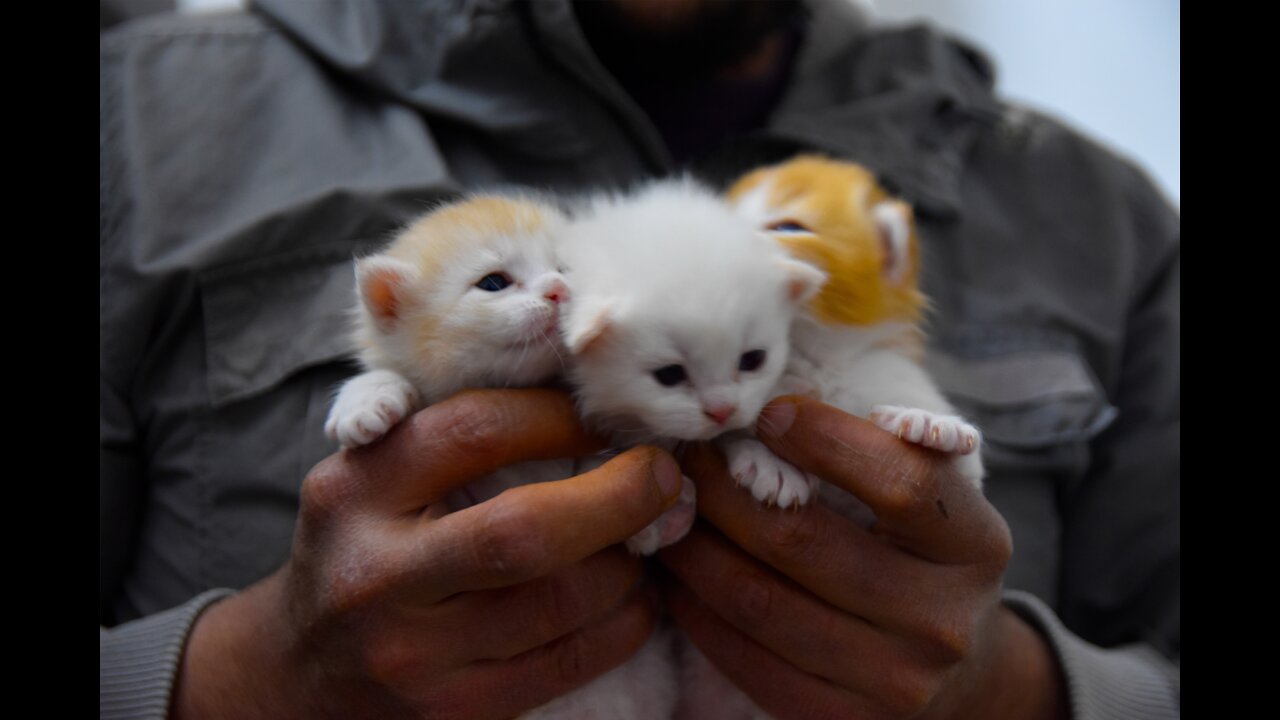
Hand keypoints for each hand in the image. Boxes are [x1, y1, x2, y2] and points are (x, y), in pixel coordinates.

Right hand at [172, 388, 683, 718]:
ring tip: (651, 535)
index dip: (561, 417)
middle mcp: (379, 574)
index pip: (477, 433)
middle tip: (665, 475)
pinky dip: (624, 622)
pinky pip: (569, 662)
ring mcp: (416, 654)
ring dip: (630, 562)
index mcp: (357, 491)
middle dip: (619, 496)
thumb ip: (448, 438)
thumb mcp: (371, 478)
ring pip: (563, 601)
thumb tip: (581, 401)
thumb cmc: (359, 548)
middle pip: (527, 530)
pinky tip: (636, 596)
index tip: (606, 416)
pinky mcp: (454, 711)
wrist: (299, 671)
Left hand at [659, 396, 1067, 719]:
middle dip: (728, 491)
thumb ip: (880, 450)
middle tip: (689, 461)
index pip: (901, 483)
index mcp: (975, 544)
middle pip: (805, 542)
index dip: (825, 439)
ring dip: (696, 550)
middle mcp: (942, 619)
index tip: (770, 413)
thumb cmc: (923, 554)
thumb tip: (775, 413)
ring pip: (761, 602)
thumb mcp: (935, 498)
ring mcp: (896, 681)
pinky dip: (699, 612)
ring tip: (671, 514)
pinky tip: (679, 577)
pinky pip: (748, 659)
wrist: (957, 667)